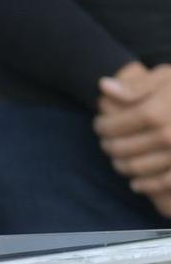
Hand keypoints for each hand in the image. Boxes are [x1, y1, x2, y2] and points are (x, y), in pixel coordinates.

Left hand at [97, 62, 170, 205]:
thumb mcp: (166, 78)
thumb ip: (135, 86)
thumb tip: (103, 87)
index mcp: (156, 112)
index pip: (115, 124)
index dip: (104, 126)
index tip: (99, 125)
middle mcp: (168, 135)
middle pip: (123, 147)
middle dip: (109, 146)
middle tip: (105, 144)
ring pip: (137, 167)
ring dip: (122, 166)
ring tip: (117, 161)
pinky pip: (163, 183)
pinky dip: (146, 186)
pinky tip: (136, 184)